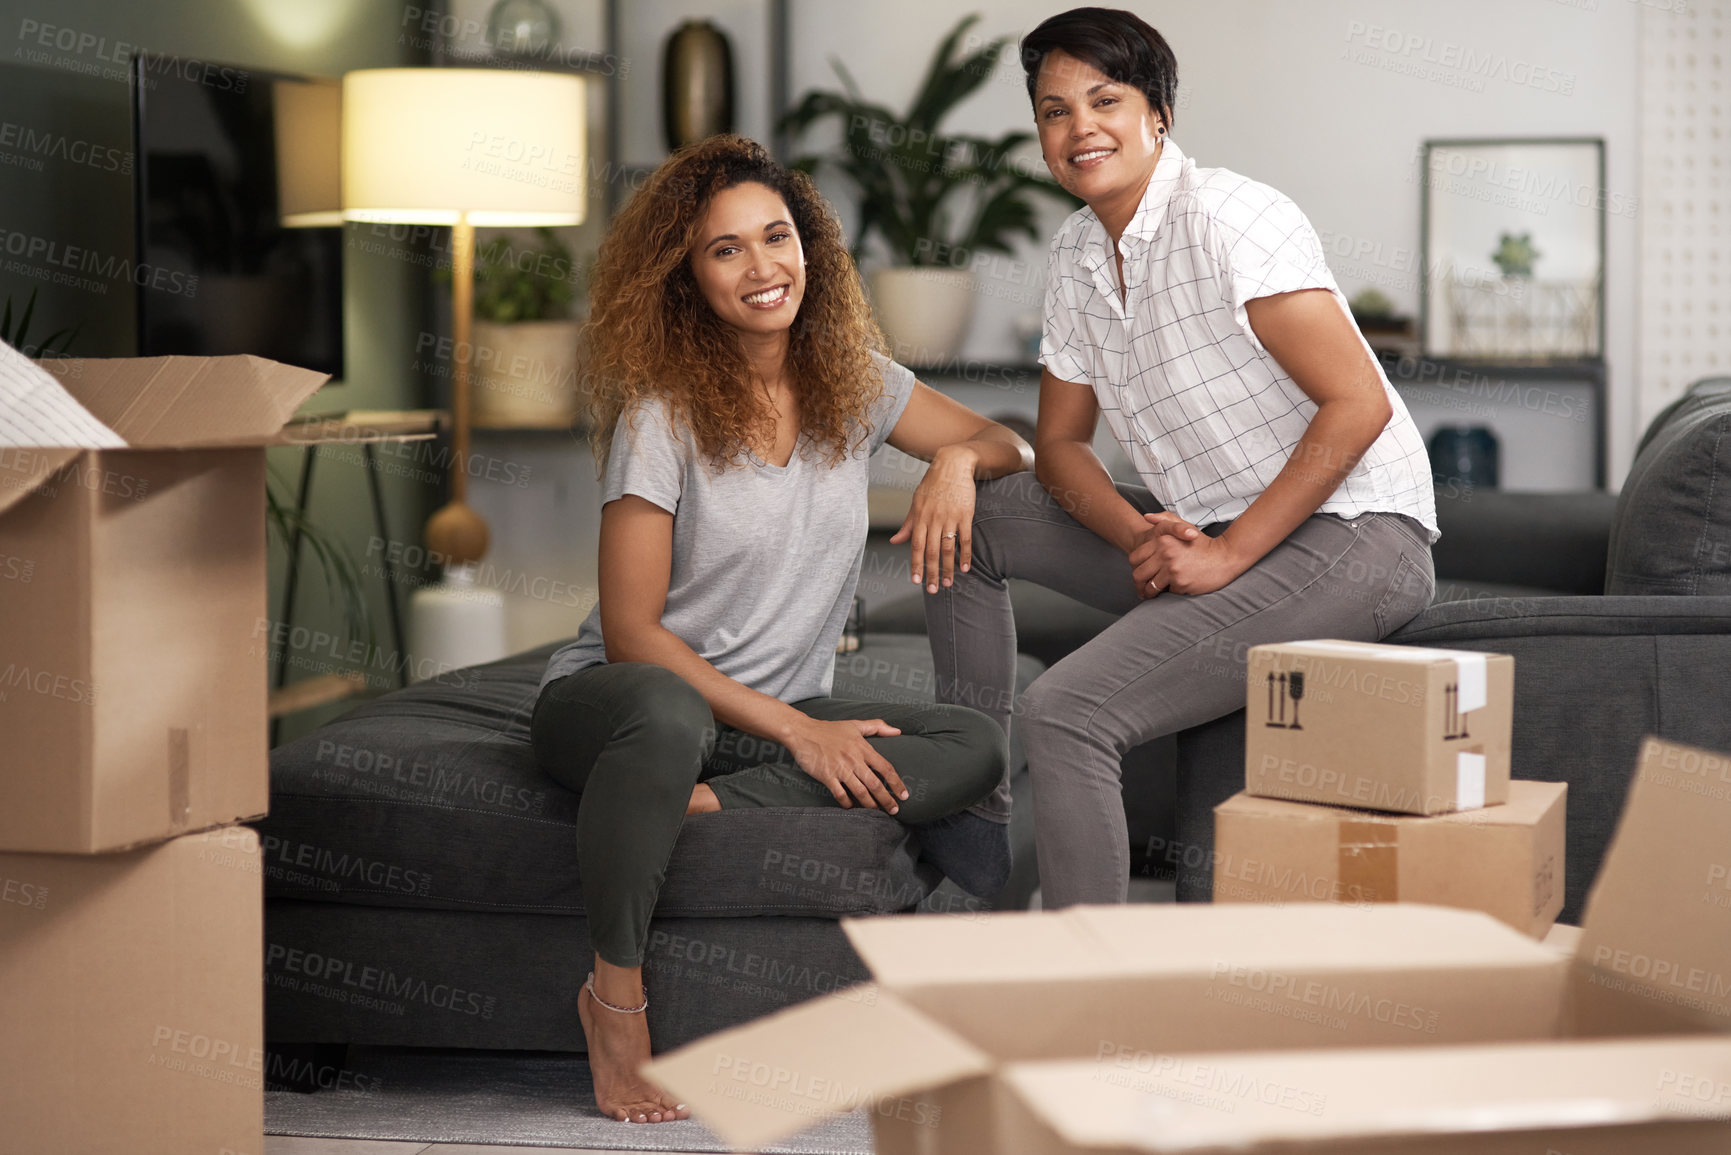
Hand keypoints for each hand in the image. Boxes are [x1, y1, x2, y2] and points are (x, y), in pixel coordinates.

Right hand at [783, 717, 908, 812]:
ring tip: (878, 813)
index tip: (904, 795)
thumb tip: (897, 731)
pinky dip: (848, 804)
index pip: (885, 768)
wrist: (803, 732)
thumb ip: (877, 726)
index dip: (896, 783)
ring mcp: (840, 769)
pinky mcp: (827, 776)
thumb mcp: (855, 724)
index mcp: (862, 748)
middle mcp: (854, 760)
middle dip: (887, 799)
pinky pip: (840, 795)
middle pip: (875, 784)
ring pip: (860, 792)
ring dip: (870, 805)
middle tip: (894, 810)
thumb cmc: (829, 729)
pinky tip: (853, 808)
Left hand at [890, 445, 977, 593]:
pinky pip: (966, 538)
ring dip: (948, 568)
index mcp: (919, 517)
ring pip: (948, 547)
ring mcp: (950, 517)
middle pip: (931, 551)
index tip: (916, 581)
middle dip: (932, 573)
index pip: (915, 546)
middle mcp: (933, 519)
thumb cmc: (933, 484)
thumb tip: (894, 541)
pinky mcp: (965, 514)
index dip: (915, 565)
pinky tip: (965, 567)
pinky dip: (966, 554)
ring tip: (948, 583)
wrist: (953, 464)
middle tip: (934, 590)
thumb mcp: (916, 502)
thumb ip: (907, 524)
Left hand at [1128, 524, 1249, 598]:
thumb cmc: (1203, 544)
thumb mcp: (1184, 526)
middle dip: (1139, 584)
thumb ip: (1164, 520)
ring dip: (1150, 592)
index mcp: (1162, 540)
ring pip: (1150, 587)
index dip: (1136, 567)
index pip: (1134, 558)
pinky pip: (1167, 592)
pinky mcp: (1181, 583)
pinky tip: (1175, 589)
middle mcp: (1165, 554)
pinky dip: (1170, 592)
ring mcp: (1173, 569)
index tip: (1141, 571)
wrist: (1226, 557)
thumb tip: (1145, 517)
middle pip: (1138, 575)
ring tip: (1152, 594)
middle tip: (1143, 588)